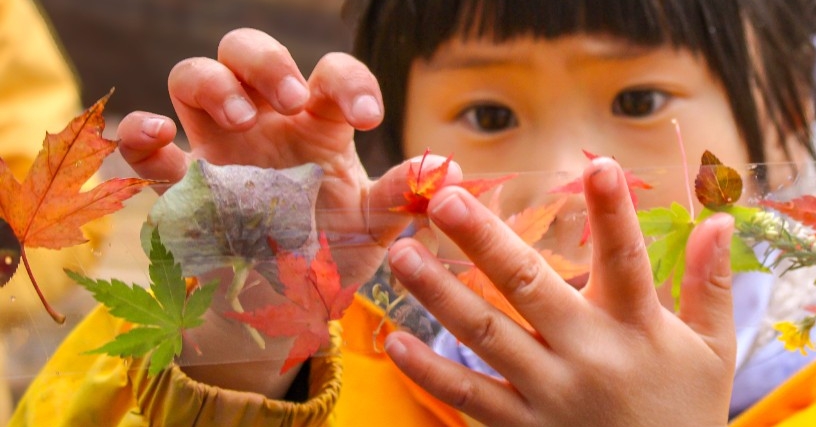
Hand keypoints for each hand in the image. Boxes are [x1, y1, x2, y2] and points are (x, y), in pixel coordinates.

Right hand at [113, 28, 435, 396]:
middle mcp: (266, 126)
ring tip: (242, 121)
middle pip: (249, 52)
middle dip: (267, 63)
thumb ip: (403, 197)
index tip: (367, 117)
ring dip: (215, 85)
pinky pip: (146, 148)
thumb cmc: (333, 252)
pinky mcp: (183, 188)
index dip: (348, 81)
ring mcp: (219, 150)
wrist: (288, 310)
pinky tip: (156, 135)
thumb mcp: (375, 228)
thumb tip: (448, 172)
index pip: (329, 76)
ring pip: (194, 79)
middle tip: (290, 102)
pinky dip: (140, 132)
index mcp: (318, 127)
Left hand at [385, 157, 736, 426]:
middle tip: (444, 199)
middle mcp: (590, 357)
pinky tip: (396, 342)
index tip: (596, 164)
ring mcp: (551, 395)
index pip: (627, 260)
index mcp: (639, 328)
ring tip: (402, 254)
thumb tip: (720, 219)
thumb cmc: (688, 410)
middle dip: (484, 240)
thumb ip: (712, 284)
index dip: (613, 212)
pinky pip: (469, 397)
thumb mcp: (715, 350)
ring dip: (439, 294)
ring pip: (486, 336)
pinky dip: (430, 371)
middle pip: (530, 287)